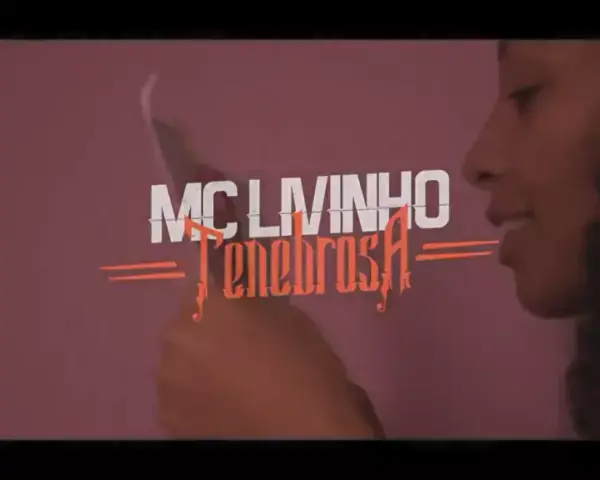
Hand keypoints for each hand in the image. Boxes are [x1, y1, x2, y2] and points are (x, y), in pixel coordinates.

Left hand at [156, 278, 383, 437]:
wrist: (304, 434)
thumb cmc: (304, 368)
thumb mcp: (290, 318)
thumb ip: (255, 298)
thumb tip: (241, 287)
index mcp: (209, 303)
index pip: (200, 271)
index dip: (213, 276)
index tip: (222, 278)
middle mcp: (178, 335)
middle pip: (186, 317)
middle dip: (206, 324)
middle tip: (237, 342)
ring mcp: (168, 378)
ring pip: (179, 355)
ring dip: (196, 358)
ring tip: (230, 377)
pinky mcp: (167, 414)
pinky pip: (178, 390)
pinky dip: (194, 392)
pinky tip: (222, 401)